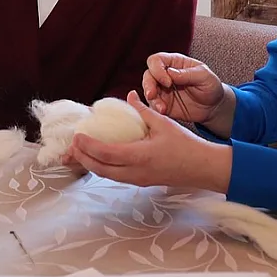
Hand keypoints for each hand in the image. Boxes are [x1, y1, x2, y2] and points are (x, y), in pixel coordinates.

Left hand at [66, 92, 231, 192]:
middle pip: (101, 169)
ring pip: (107, 176)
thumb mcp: (164, 123)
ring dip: (91, 165)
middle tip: (72, 146)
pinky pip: (117, 176)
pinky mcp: (142, 181)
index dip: (88, 146)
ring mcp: (139, 179)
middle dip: (83, 158)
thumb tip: (130, 95)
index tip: (77, 136)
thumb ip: (143, 110)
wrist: (204, 168)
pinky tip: (99, 158)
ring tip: (81, 152)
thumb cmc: (186, 144)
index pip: (106, 154)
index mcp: (140, 156)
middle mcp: (136, 172)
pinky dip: (103, 168)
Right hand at [142, 53, 229, 126]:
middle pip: (148, 75)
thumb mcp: (204, 76)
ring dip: (151, 99)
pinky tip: (163, 112)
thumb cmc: (210, 86)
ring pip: (147, 91)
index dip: (157, 69)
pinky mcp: (162, 103)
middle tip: (153, 94)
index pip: (156, 60)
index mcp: (174, 63)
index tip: (168, 82)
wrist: (213, 106)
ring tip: (161, 108)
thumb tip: (170, 72)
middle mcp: (165, 75)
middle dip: (148, 85)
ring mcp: (162, 90)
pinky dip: (155, 109)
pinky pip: (152, 105)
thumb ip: (187, 74)